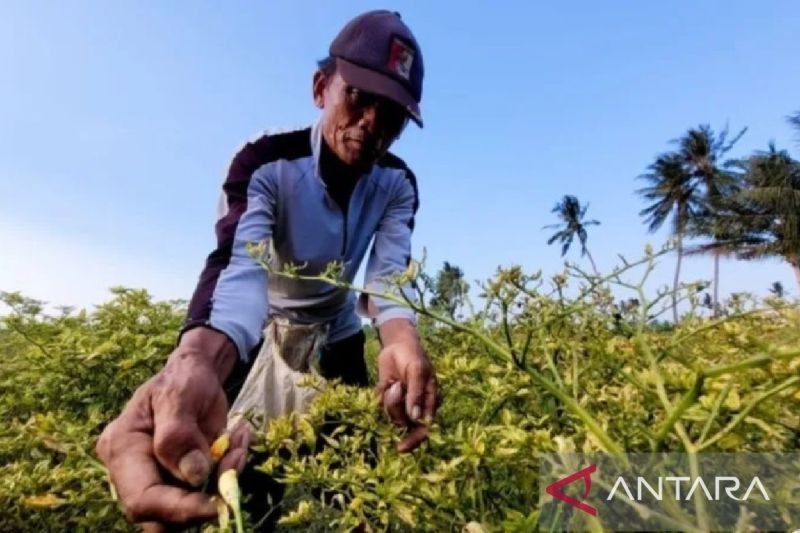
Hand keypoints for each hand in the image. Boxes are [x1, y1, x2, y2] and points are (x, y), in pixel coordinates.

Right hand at [95, 329, 247, 529]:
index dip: (178, 509)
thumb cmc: (183, 379)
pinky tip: (236, 444)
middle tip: (234, 465)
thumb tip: (193, 476)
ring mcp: (156, 479)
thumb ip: (179, 434)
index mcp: (122, 448)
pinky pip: (204, 495)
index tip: (217, 505)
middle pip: (159, 517)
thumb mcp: (178, 395)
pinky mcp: (179, 483)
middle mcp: (132, 472)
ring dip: (220, 487)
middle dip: (201, 504)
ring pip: (186, 511)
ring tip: (236, 444)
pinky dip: (226, 477)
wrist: (197, 375)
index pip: (141, 498)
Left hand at [376, 340, 437, 452]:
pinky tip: (386, 382)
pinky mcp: (387, 398)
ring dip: (388, 400)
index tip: (401, 448)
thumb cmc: (414, 356)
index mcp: (429, 403)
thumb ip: (417, 394)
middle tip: (395, 388)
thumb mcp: (418, 371)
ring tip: (393, 383)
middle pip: (403, 423)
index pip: (424, 428)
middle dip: (396, 409)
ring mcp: (401, 403)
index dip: (414, 440)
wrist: (397, 344)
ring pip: (390, 415)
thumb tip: (416, 418)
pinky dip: (380, 395)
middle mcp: (415, 407)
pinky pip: (380, 406)